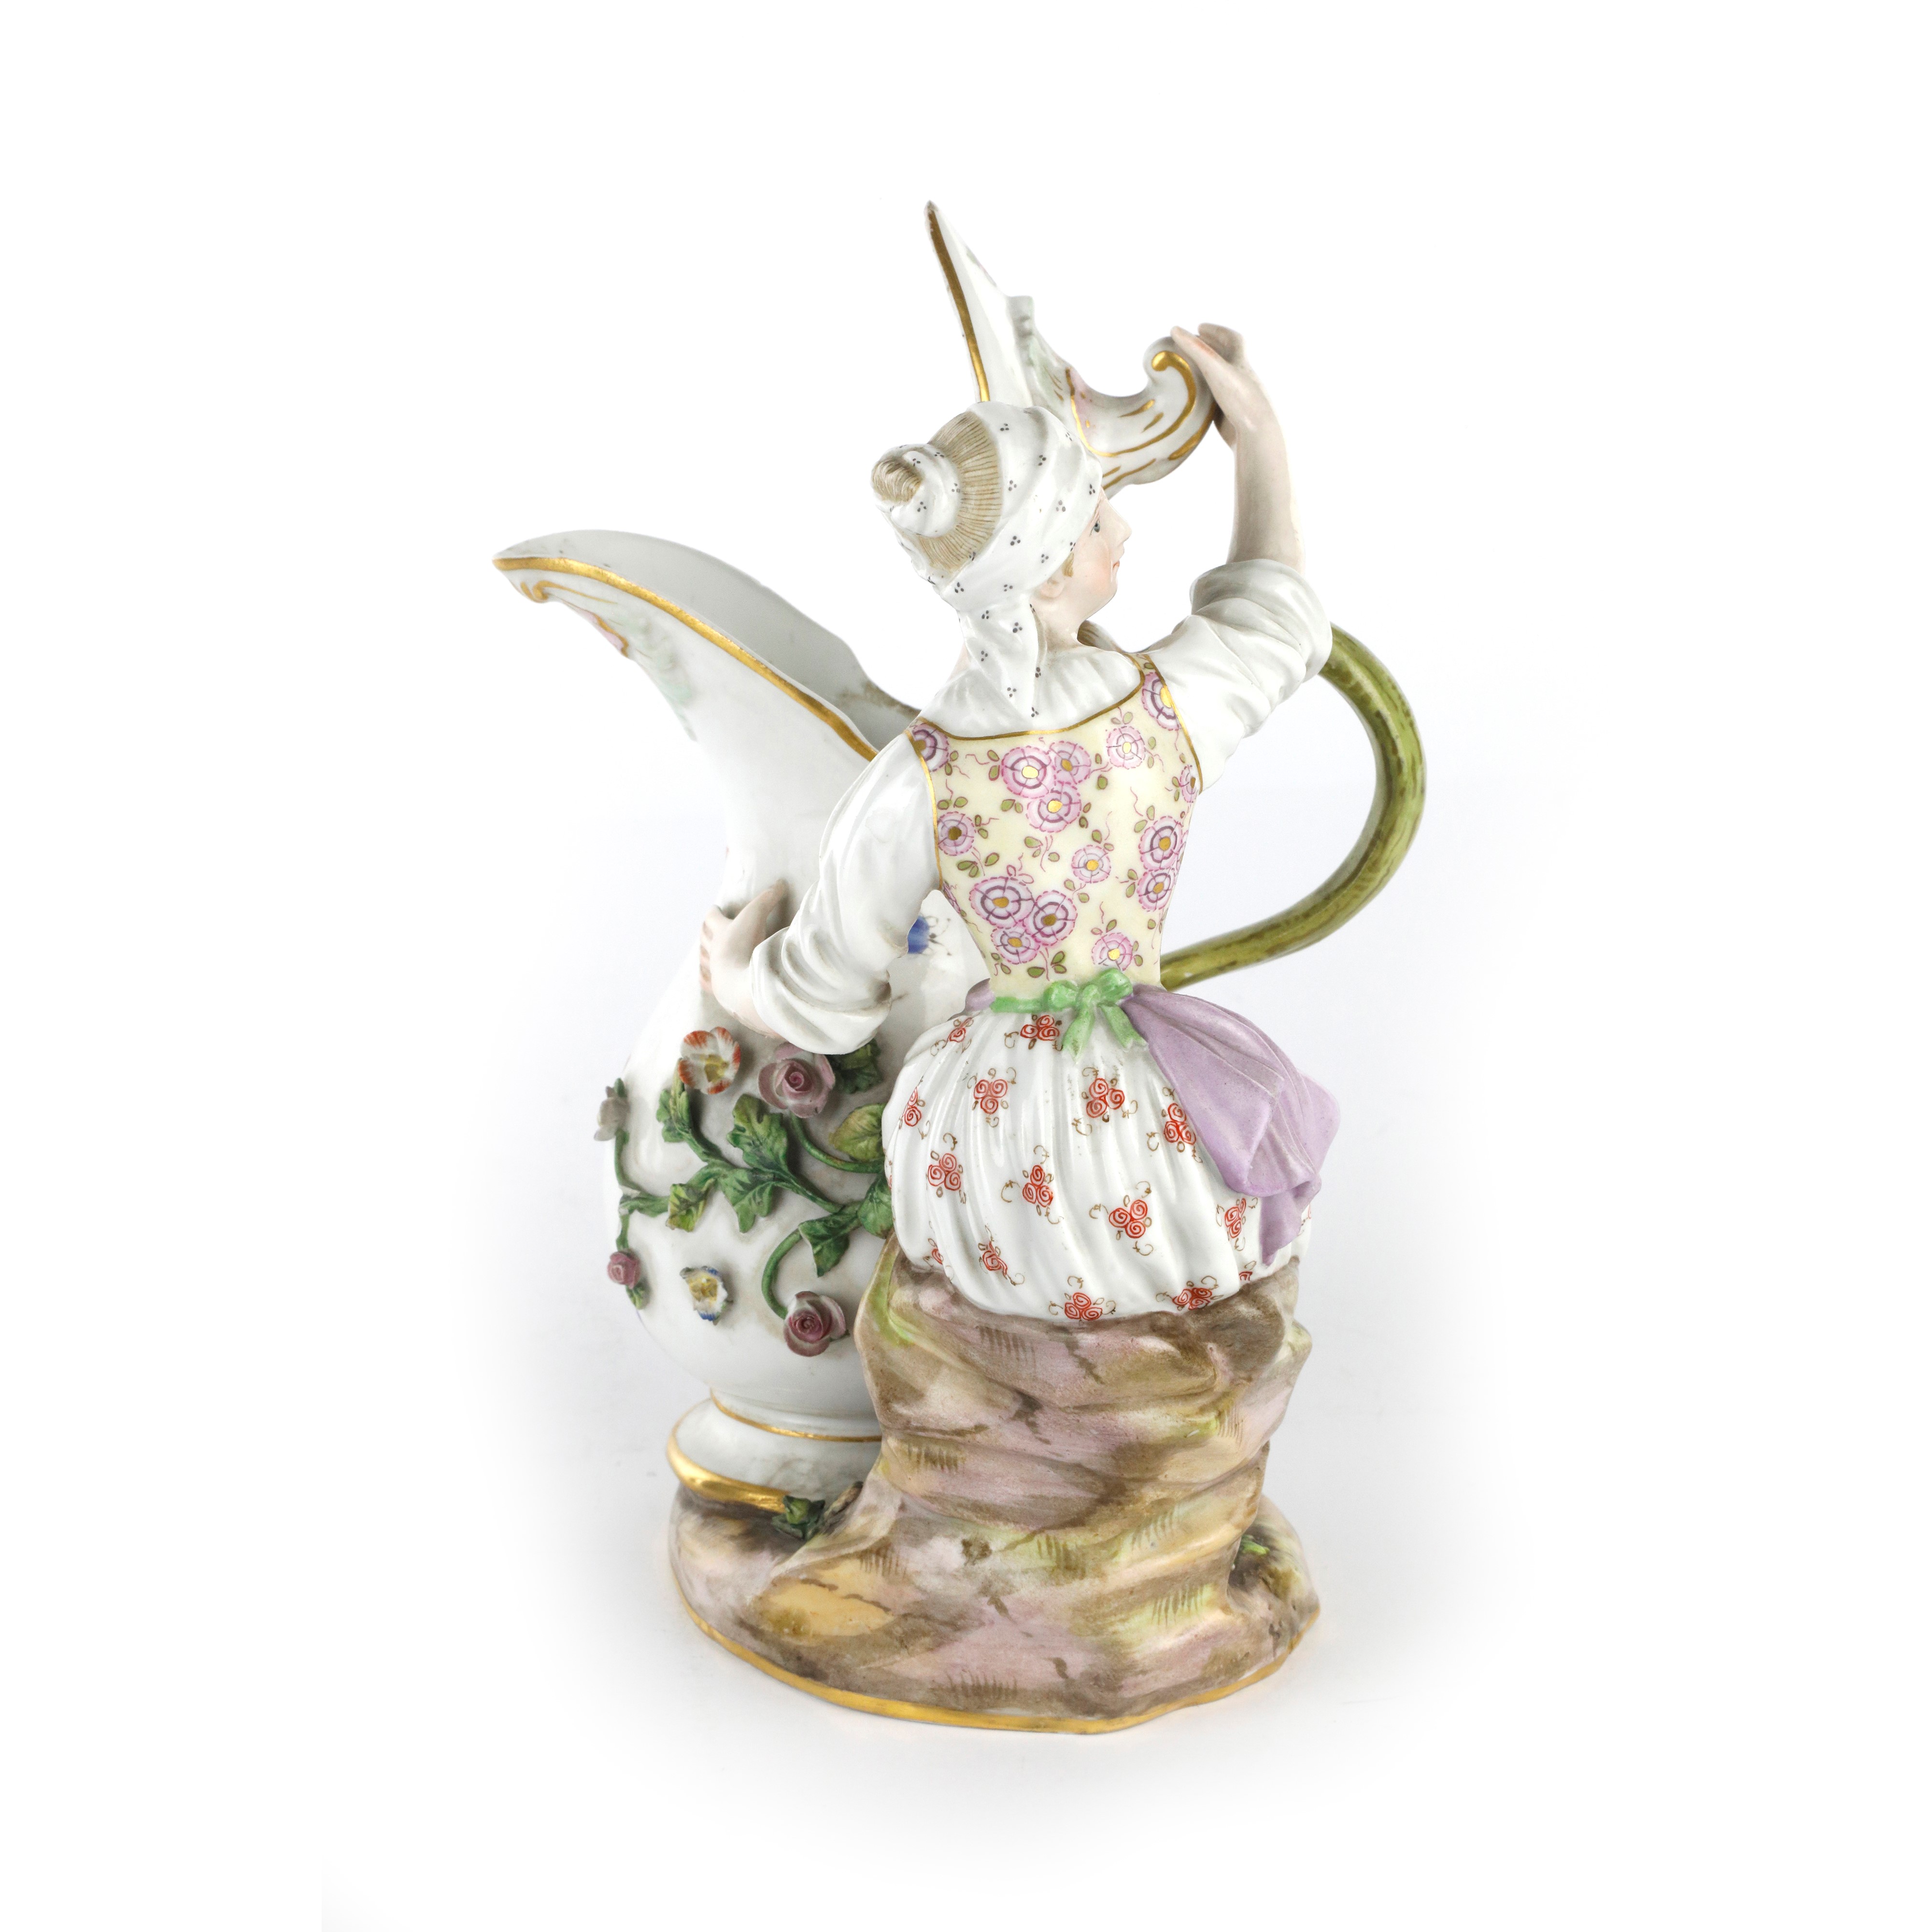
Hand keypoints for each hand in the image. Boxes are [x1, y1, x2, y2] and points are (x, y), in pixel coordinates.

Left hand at [699, 882, 785, 1035]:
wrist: (739, 983)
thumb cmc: (746, 946)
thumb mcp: (758, 915)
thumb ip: (769, 899)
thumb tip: (780, 883)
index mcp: (721, 932)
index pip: (712, 917)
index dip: (713, 911)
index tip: (714, 908)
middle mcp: (713, 951)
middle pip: (704, 938)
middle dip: (705, 931)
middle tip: (706, 927)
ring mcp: (713, 971)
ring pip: (703, 959)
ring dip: (703, 953)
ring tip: (704, 952)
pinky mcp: (717, 989)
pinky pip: (706, 982)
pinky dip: (705, 977)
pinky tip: (705, 978)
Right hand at [1172, 325, 1277, 447]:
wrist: (1256, 436)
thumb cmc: (1239, 399)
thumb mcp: (1214, 369)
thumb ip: (1195, 349)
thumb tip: (1174, 329)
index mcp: (1242, 363)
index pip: (1232, 339)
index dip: (1216, 330)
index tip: (1199, 327)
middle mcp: (1242, 378)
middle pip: (1227, 358)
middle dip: (1211, 348)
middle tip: (1192, 344)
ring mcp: (1237, 398)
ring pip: (1222, 379)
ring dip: (1207, 371)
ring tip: (1188, 368)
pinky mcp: (1231, 416)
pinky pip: (1217, 401)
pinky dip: (1205, 394)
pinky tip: (1192, 397)